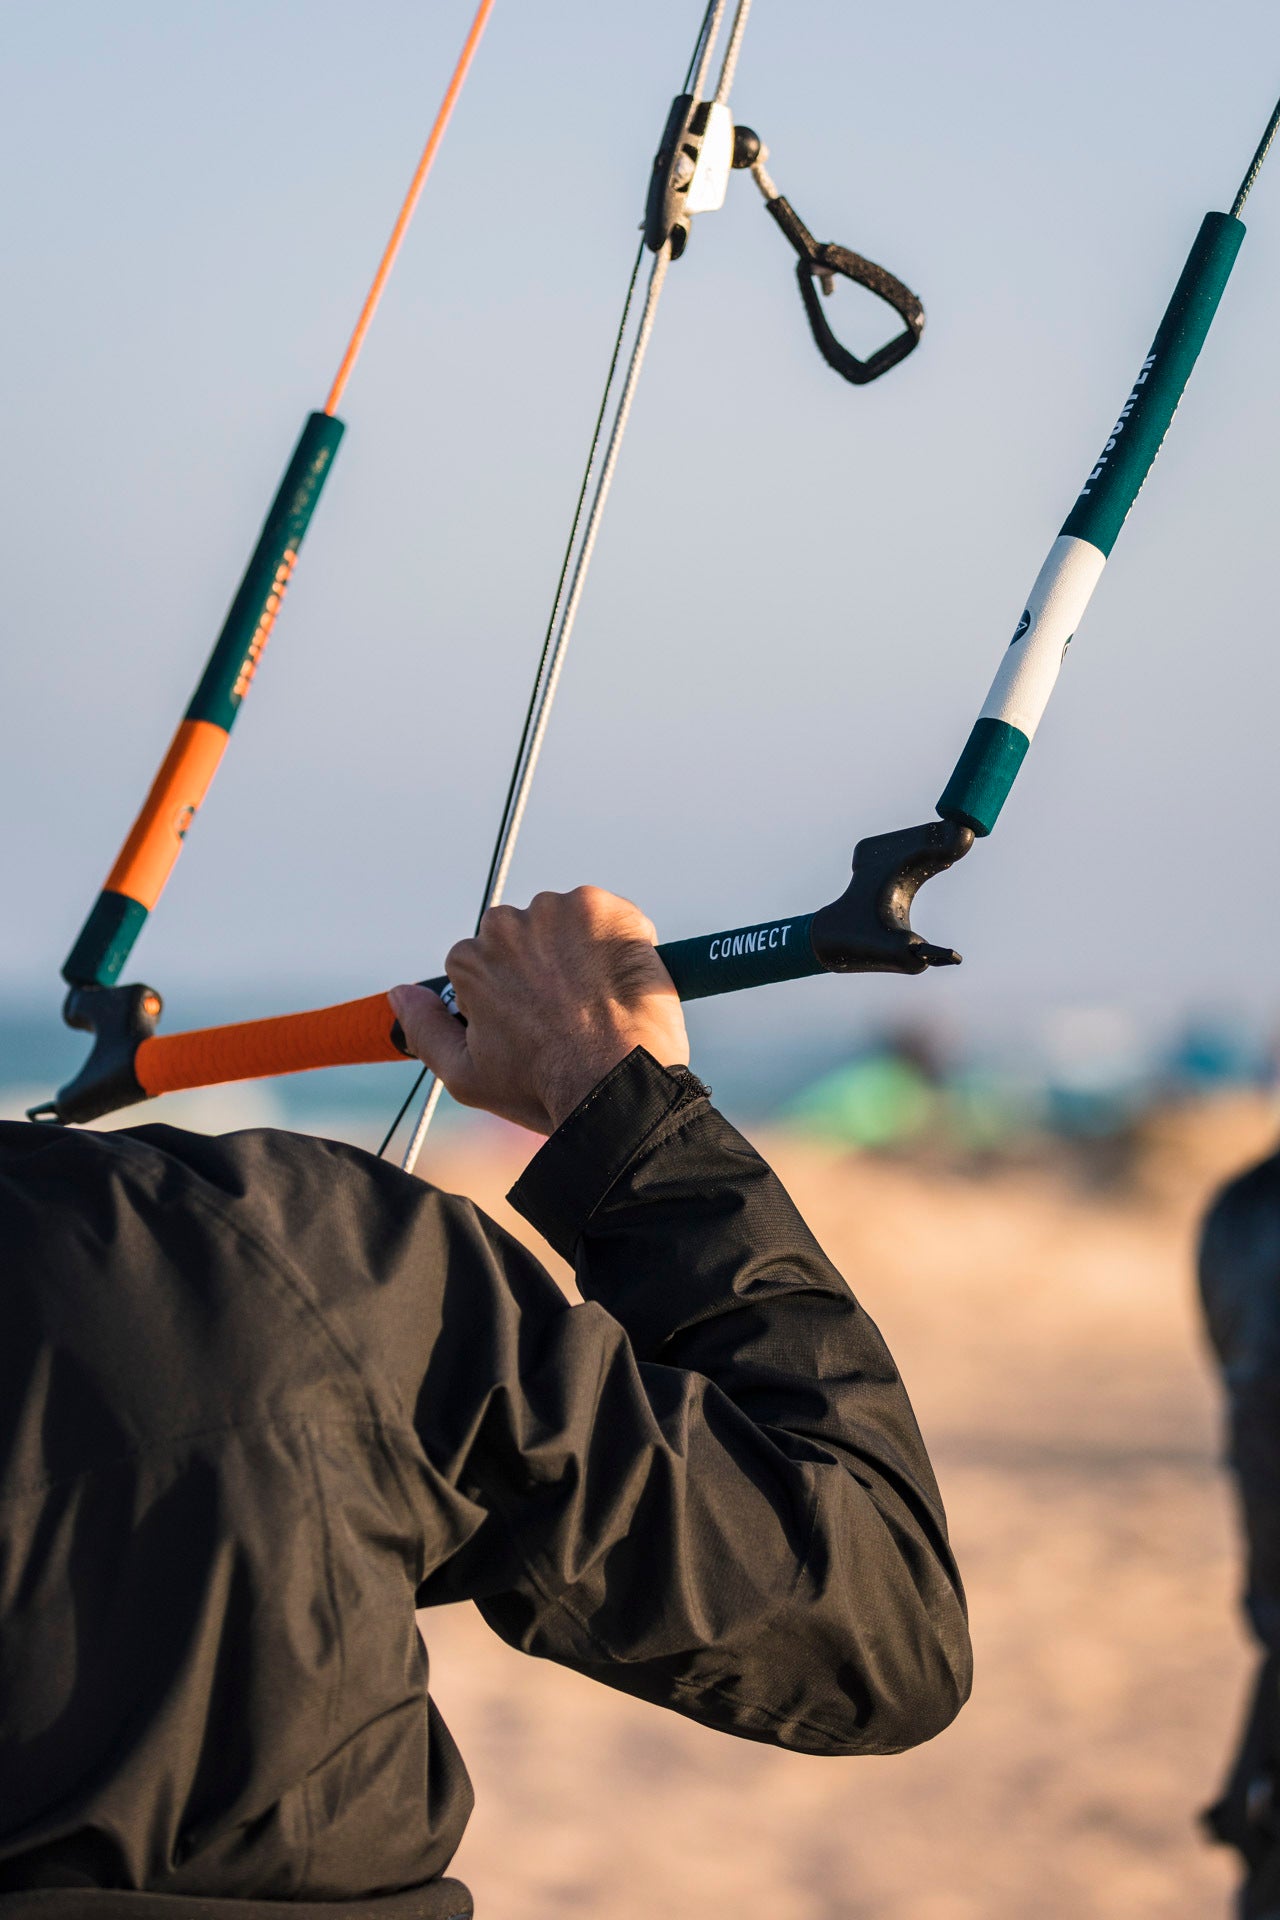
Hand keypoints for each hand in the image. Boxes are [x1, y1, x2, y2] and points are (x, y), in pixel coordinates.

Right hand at [388, 887, 689, 1133]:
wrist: (616, 1083)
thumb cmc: (542, 1088)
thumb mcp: (466, 1075)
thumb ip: (425, 1028)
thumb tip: (399, 994)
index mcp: (469, 959)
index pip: (486, 960)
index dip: (513, 992)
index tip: (536, 1020)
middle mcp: (508, 924)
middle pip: (524, 935)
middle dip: (543, 963)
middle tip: (570, 1010)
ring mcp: (559, 912)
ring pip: (567, 924)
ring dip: (581, 951)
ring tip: (598, 1000)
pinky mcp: (607, 908)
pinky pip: (611, 918)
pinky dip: (619, 942)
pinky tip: (621, 983)